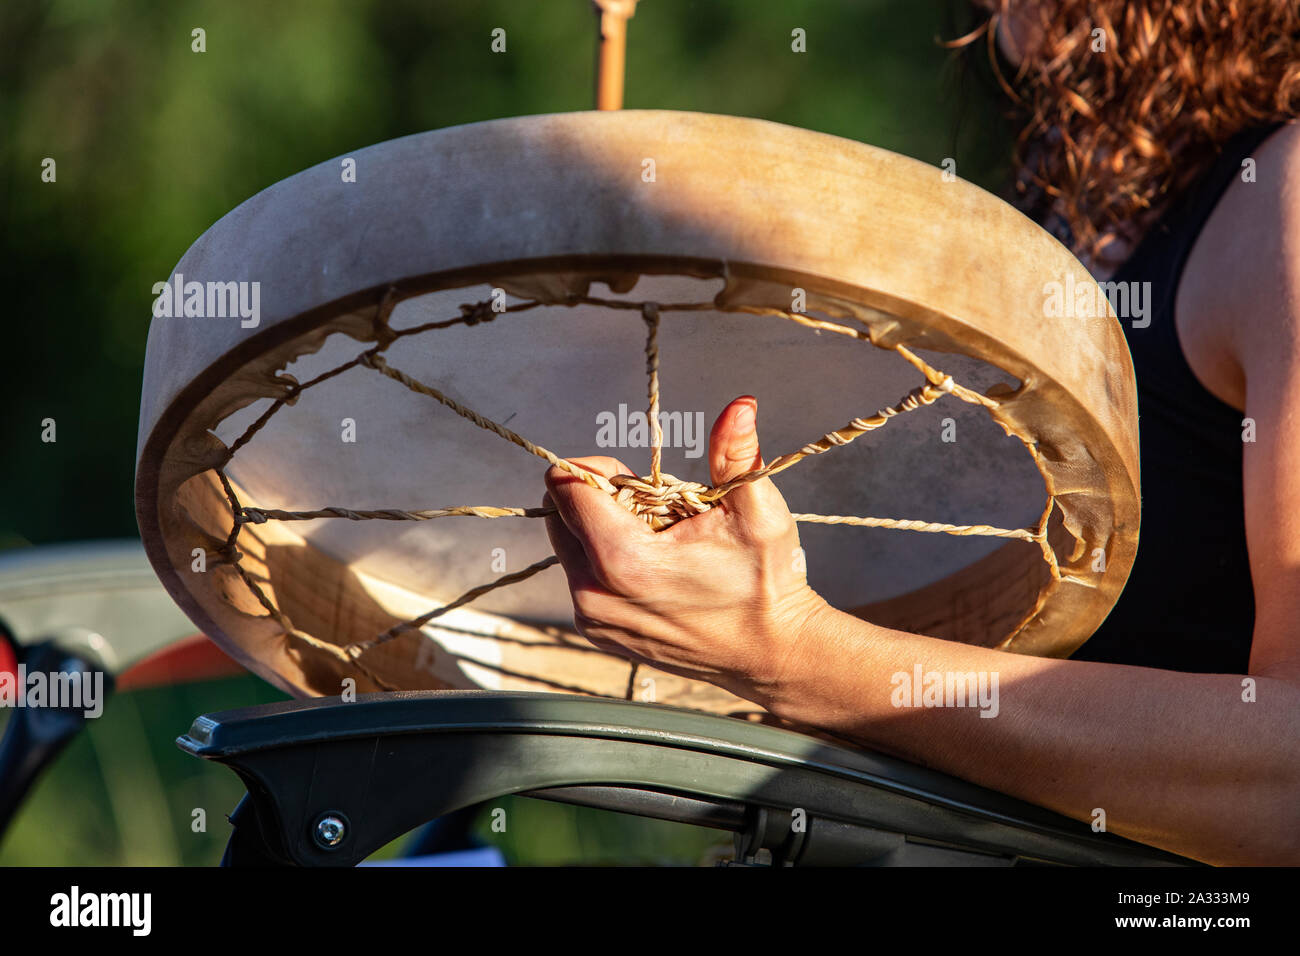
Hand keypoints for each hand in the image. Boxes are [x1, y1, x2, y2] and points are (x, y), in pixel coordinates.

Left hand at [542, 395, 830, 706]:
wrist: (771, 654)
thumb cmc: (766, 584)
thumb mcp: (757, 512)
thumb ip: (735, 455)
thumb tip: (740, 405)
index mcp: (624, 559)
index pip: (565, 486)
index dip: (601, 468)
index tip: (642, 479)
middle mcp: (594, 592)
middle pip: (559, 512)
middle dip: (600, 497)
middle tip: (656, 512)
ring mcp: (592, 617)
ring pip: (567, 544)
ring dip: (602, 529)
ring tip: (658, 542)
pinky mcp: (596, 632)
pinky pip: (580, 576)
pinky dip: (605, 561)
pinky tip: (655, 570)